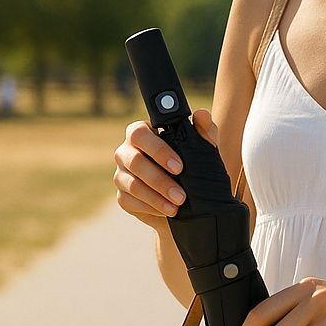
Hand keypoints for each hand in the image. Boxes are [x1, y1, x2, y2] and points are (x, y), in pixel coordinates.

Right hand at [113, 109, 219, 226]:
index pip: (139, 134)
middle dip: (159, 180)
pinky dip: (151, 208)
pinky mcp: (122, 195)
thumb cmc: (193, 165)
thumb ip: (204, 130)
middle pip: (134, 161)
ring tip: (177, 205)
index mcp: (142, 133)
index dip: (158, 150)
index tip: (180, 166)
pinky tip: (167, 211)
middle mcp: (126, 151)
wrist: (188, 199)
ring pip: (132, 184)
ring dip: (156, 197)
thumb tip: (202, 114)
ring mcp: (121, 174)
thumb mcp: (203, 149)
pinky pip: (130, 201)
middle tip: (181, 194)